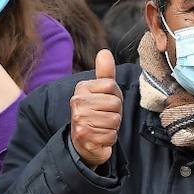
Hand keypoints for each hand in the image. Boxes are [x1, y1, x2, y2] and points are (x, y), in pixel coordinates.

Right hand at [70, 49, 121, 168]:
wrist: (83, 141)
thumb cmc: (96, 113)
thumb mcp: (101, 91)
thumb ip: (105, 73)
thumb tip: (105, 52)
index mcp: (82, 88)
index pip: (112, 86)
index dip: (115, 96)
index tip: (106, 103)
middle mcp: (77, 102)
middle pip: (115, 103)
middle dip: (115, 113)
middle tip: (104, 117)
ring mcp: (80, 119)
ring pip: (115, 120)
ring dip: (113, 127)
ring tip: (102, 127)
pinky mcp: (84, 136)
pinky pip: (111, 136)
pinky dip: (110, 139)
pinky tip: (100, 137)